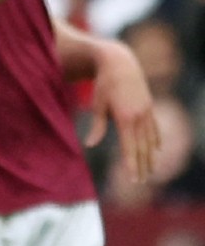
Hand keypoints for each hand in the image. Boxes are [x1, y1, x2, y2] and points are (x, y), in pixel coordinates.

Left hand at [84, 40, 160, 183]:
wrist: (120, 63)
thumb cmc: (103, 84)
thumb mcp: (97, 104)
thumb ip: (97, 126)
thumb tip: (90, 144)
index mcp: (125, 118)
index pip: (130, 148)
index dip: (132, 165)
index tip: (133, 179)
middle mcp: (140, 117)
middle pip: (143, 148)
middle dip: (142, 166)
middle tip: (141, 182)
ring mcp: (147, 112)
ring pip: (151, 140)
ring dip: (150, 157)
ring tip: (150, 172)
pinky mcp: (149, 107)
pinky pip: (154, 128)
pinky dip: (156, 141)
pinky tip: (156, 150)